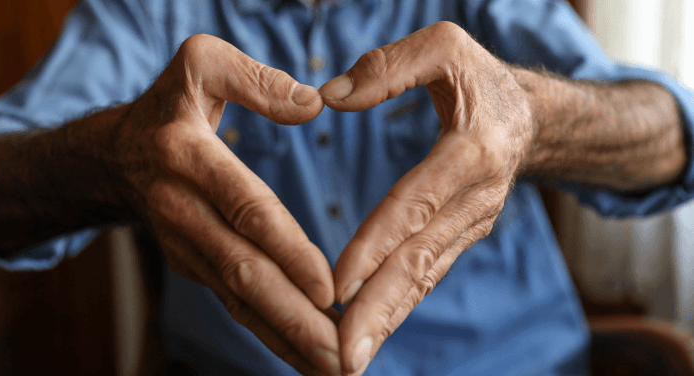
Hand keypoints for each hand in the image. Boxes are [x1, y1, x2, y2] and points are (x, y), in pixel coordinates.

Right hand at [109, 35, 340, 375]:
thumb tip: (313, 105)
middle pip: (244, 273)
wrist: (114, 159)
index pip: (244, 209)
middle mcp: (183, 212)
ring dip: (287, 340)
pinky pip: (238, 304)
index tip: (328, 291)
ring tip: (335, 371)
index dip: (285, 250)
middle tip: (341, 357)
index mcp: (187, 158)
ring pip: (241, 300)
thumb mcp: (199, 64)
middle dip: (293, 320)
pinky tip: (308, 358)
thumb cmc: (169, 107)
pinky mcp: (197, 267)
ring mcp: (188, 248)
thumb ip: (254, 79)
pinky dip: (273, 335)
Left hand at [320, 22, 533, 374]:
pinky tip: (369, 333)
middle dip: (381, 308)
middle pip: (421, 258)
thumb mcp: (443, 47)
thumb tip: (331, 96)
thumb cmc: (478, 78)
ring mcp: (472, 223)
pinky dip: (398, 307)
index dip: (378, 243)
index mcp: (472, 150)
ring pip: (424, 277)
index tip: (338, 285)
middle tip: (343, 355)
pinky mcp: (461, 236)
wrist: (529, 118)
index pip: (417, 203)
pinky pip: (427, 274)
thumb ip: (390, 67)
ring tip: (349, 361)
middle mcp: (476, 197)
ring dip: (387, 320)